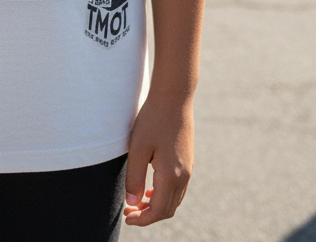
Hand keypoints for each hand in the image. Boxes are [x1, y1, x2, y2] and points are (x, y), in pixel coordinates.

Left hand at [123, 93, 193, 226]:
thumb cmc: (153, 119)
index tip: (126, 216)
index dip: (142, 219)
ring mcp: (188, 169)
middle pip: (168, 209)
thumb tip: (132, 202)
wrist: (174, 96)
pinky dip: (165, 195)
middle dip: (148, 215)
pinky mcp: (188, 161)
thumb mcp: (138, 148)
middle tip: (129, 210)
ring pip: (175, 200)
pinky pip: (178, 189)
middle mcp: (184, 176)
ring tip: (137, 201)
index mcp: (172, 175)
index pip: (158, 211)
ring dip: (157, 206)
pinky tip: (150, 188)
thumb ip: (134, 177)